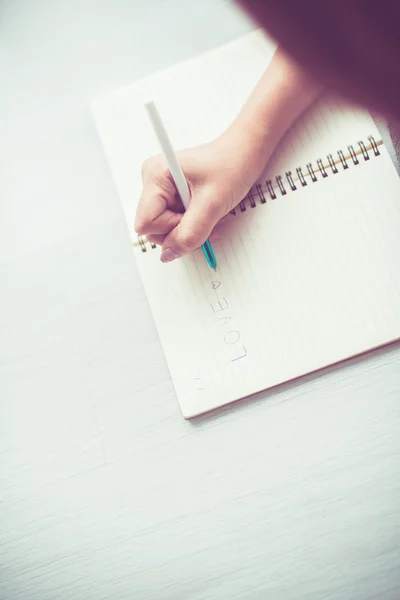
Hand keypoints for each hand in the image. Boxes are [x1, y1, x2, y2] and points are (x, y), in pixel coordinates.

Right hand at [134, 139, 251, 261]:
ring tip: (209, 213)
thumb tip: (169, 255)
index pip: (146, 224)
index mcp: (155, 176)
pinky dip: (193, 224)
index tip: (194, 217)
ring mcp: (162, 189)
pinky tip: (206, 214)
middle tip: (204, 216)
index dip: (171, 230)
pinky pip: (176, 222)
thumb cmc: (232, 165)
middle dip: (181, 231)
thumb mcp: (212, 204)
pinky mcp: (172, 195)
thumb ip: (189, 234)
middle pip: (154, 229)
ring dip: (190, 229)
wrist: (245, 153)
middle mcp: (153, 181)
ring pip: (167, 229)